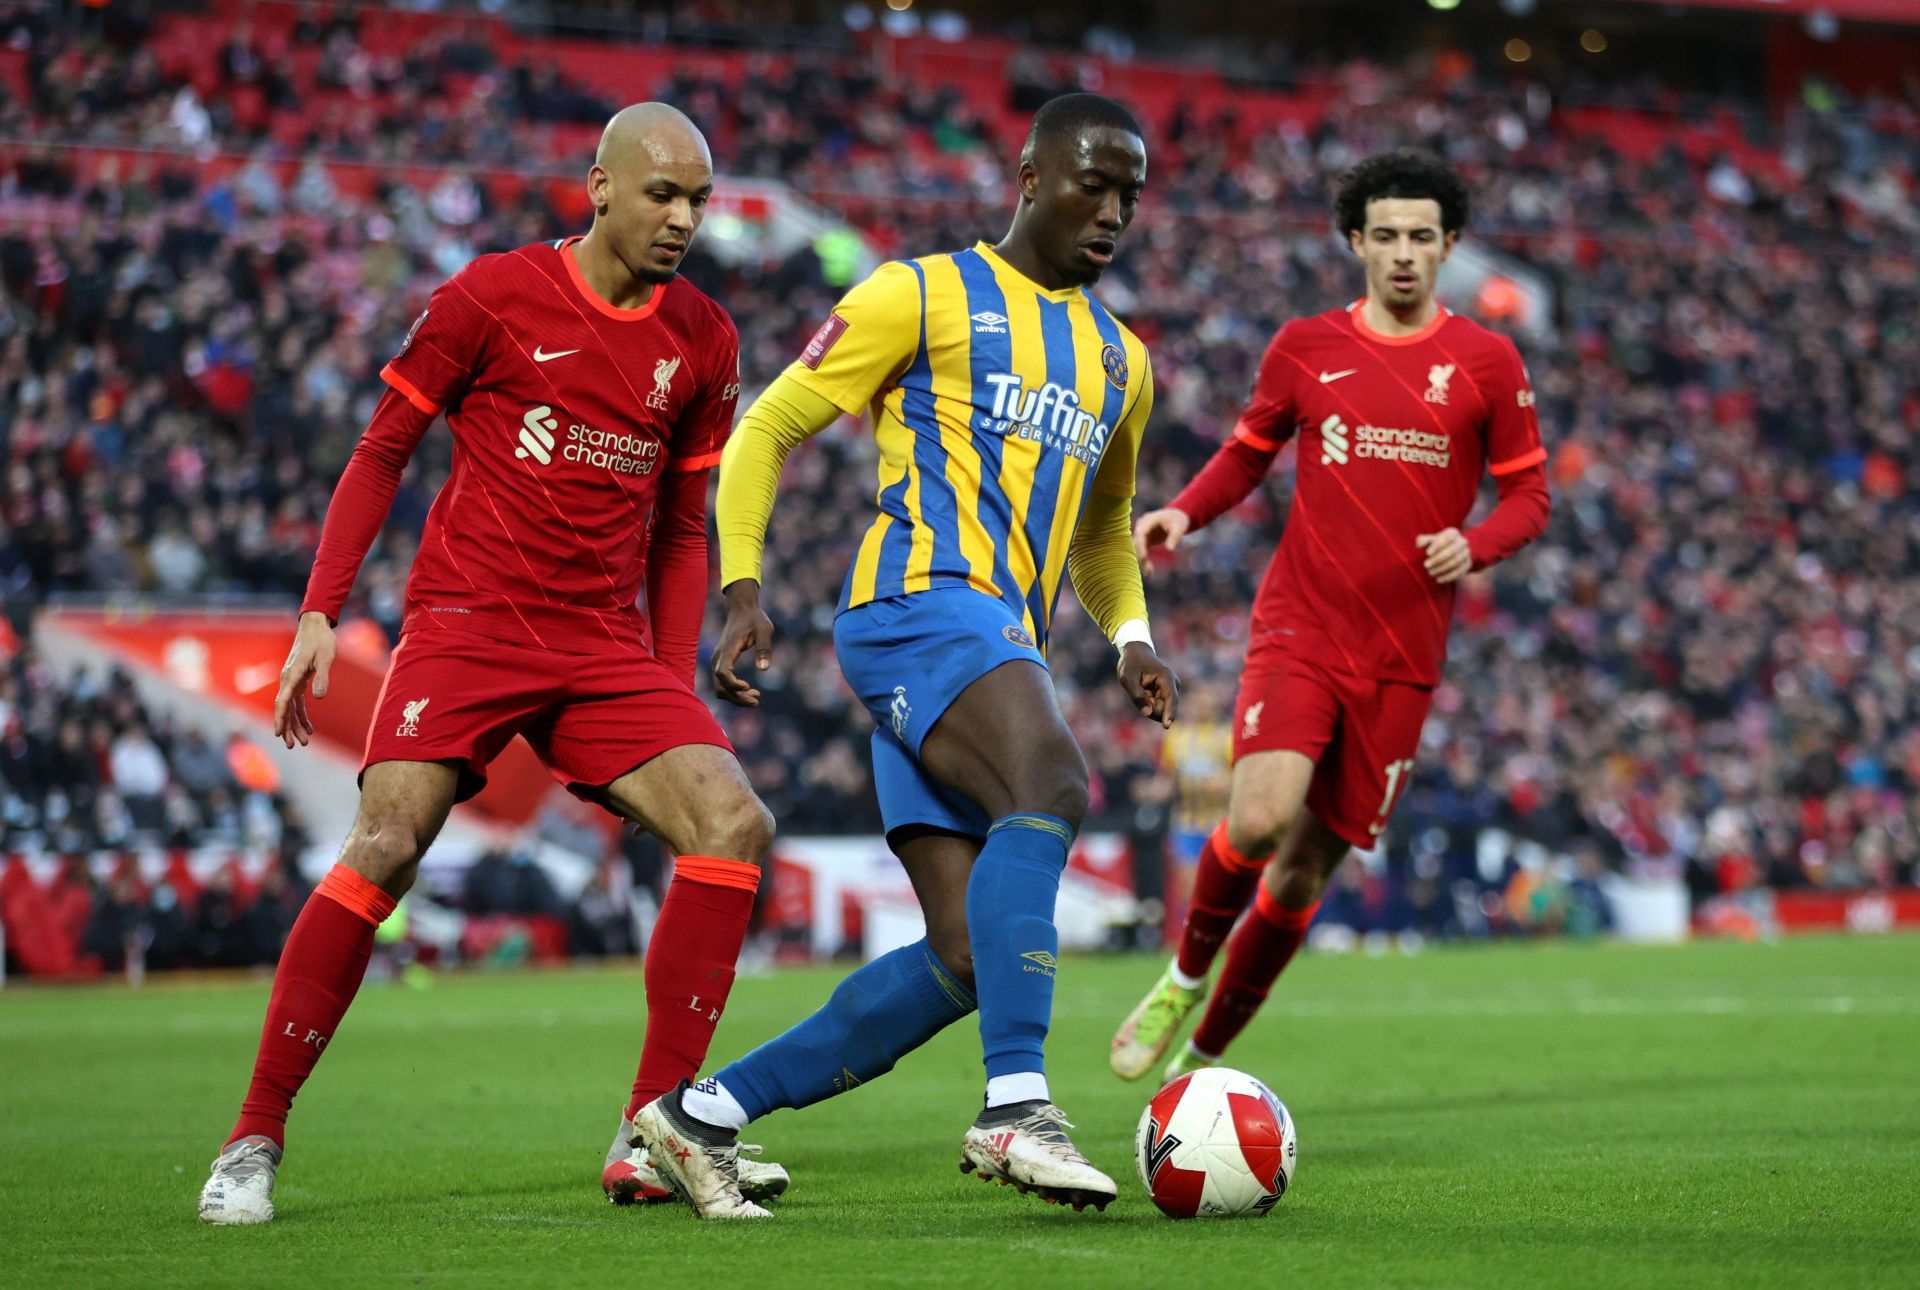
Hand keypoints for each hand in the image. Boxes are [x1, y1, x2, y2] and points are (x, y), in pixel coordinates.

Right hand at [274, 612, 335, 748]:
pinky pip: (296, 701)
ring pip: (290, 707)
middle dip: (288, 728)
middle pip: (284, 709)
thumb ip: (322, 677)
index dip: (281, 718)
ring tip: (304, 742)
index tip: (279, 733)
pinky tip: (309, 727)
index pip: (283, 701)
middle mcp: (287, 679)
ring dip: (295, 724)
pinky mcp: (297, 679)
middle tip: (295, 745)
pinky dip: (301, 714)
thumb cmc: (321, 640)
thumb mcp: (326, 658)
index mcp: (292, 675)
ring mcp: (291, 680)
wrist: (315, 625)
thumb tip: (318, 698)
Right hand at [712, 579, 775, 706]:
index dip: (733, 684)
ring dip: (735, 697)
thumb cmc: (755, 619)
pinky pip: (722, 683)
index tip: (749, 686)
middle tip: (756, 701)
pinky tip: (749, 690)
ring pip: (720, 688)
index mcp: (727, 649)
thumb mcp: (765, 630)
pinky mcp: (721, 663)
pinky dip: (733, 691)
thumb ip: (764, 648)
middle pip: (720, 686)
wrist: (742, 610)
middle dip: (737, 698)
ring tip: (755, 698)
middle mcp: (718, 657)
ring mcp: (718, 661)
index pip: (722, 673)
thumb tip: (763, 669)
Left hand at [1117, 641, 1179, 728]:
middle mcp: (1173, 685)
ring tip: (1141, 688)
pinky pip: (1156, 708)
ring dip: (1147, 704)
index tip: (1166, 726)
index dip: (1169, 713)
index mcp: (1166, 678)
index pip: (1170, 699)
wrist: (1137, 654)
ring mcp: (1171, 691)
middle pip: (1162, 708)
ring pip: (1159, 710)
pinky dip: (1147, 703)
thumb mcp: (1128, 677)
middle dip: (1148, 706)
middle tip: (1139, 689)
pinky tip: (1144, 691)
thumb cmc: (1131, 664)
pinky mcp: (1167, 695)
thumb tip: (1147, 714)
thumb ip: (1137, 696)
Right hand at [1132, 507, 1191, 570]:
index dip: (1140, 545)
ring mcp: (1141, 533)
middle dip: (1141, 556)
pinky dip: (1145, 561)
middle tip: (1148, 570)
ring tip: (1149, 573)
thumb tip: (1169, 550)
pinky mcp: (1144, 540)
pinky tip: (1149, 572)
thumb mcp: (1179, 527)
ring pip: (1138, 549)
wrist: (1175, 516)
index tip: (1144, 557)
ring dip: (1142, 561)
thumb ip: (1175, 537)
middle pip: (1137, 543)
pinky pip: (1142, 552)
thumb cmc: (1178, 520)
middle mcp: (1141, 526)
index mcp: (1148, 520)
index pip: (1141, 533)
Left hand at [1415, 527, 1472, 584]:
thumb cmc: (1437, 545)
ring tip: (1430, 573)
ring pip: (1456, 562)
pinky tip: (1438, 580)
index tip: (1427, 553)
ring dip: (1442, 568)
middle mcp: (1462, 542)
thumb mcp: (1429, 541)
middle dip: (1438, 559)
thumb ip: (1422, 540)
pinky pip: (1459, 572)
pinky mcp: (1467, 565)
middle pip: (1452, 551)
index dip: (1437, 545)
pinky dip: (1448, 577)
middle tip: (1426, 565)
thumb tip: (1419, 544)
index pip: (1447, 537)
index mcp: (1453, 533)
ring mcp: (1466, 553)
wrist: (1451, 553)